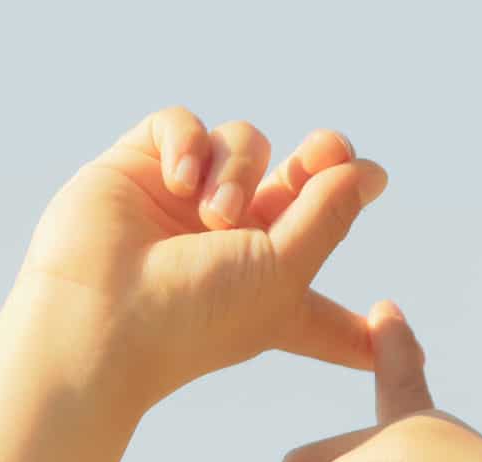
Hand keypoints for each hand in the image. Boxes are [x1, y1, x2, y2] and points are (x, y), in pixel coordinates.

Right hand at [13, 107, 389, 414]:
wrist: (101, 317)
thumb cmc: (199, 313)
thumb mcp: (285, 272)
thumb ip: (327, 217)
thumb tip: (370, 172)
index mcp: (274, 277)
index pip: (321, 249)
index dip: (350, 217)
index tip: (380, 201)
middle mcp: (232, 235)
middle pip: (294, 177)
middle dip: (320, 161)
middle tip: (329, 152)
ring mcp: (185, 199)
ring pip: (244, 142)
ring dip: (239, 171)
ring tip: (214, 215)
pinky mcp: (138, 166)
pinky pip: (181, 124)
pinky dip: (188, 144)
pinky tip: (180, 182)